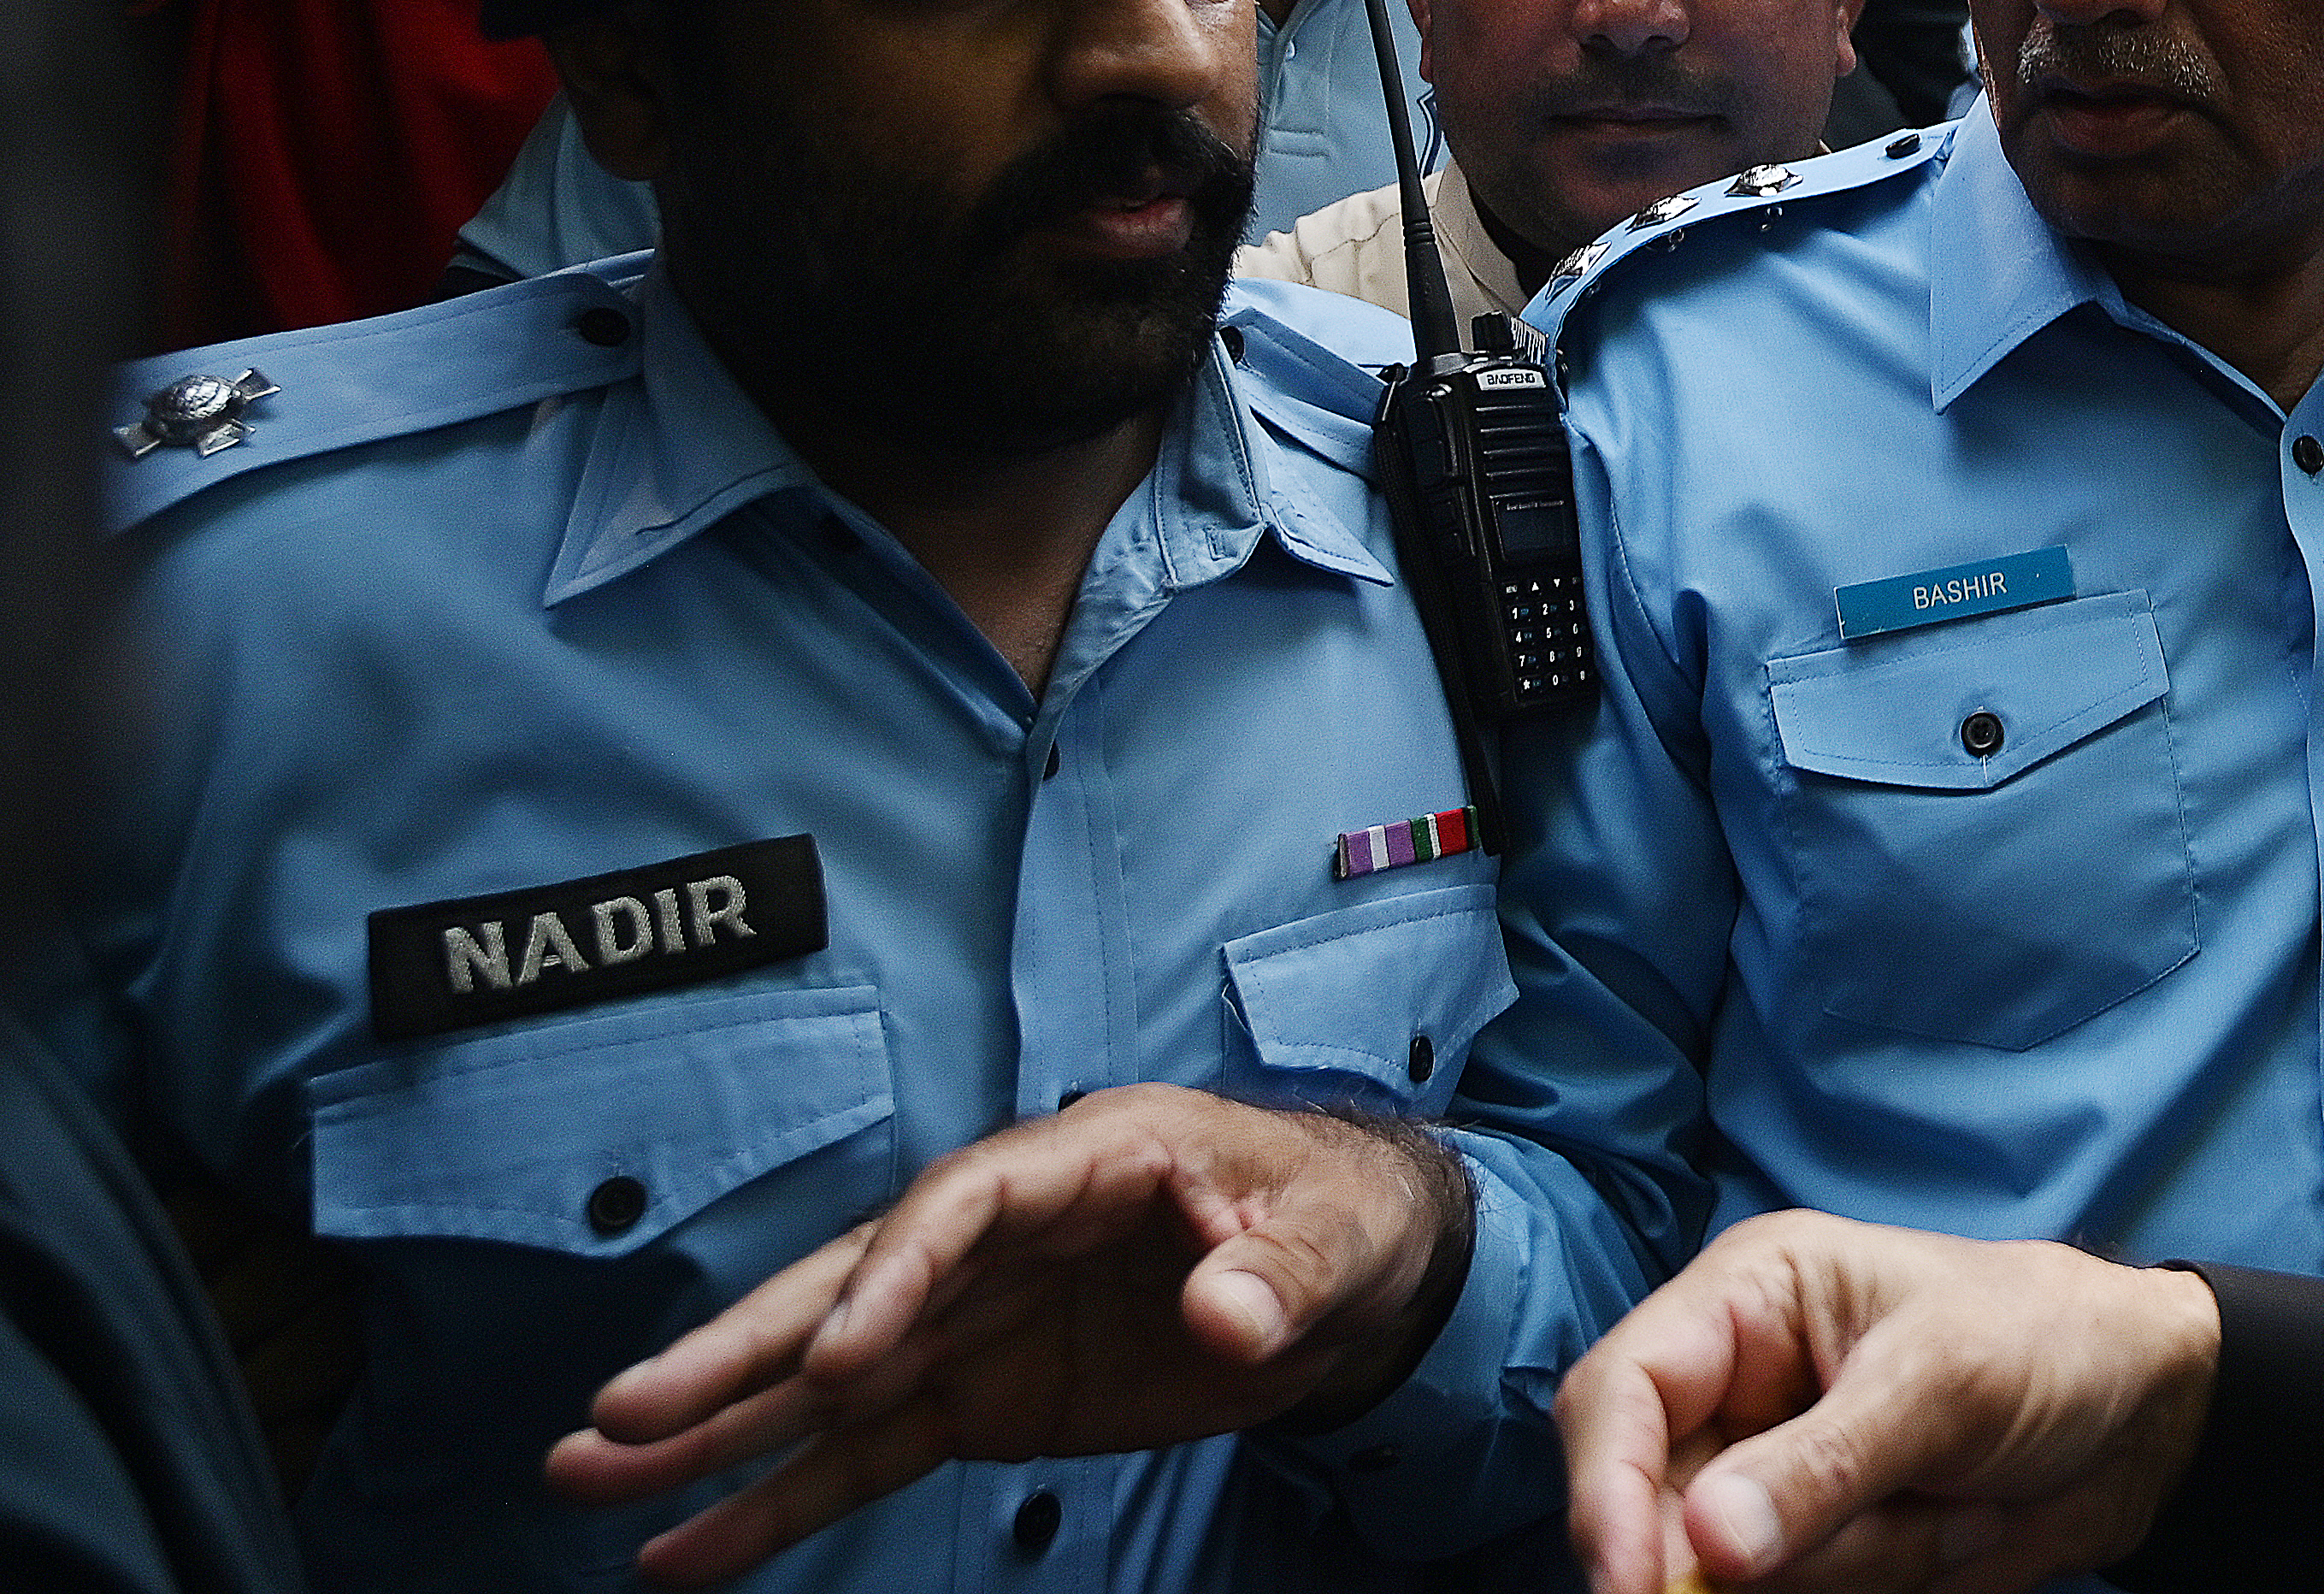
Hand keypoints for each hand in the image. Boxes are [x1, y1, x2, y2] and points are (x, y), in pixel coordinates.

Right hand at [542, 1086, 1467, 1584]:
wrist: (1351, 1271)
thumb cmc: (1336, 1218)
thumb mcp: (1334, 1239)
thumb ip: (1275, 1276)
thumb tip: (1226, 1318)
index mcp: (1087, 1160)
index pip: (962, 1206)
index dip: (894, 1277)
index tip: (838, 1360)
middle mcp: (1003, 1236)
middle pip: (851, 1286)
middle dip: (739, 1350)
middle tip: (622, 1415)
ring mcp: (975, 1321)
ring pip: (823, 1376)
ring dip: (711, 1429)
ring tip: (587, 1478)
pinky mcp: (976, 1396)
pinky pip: (861, 1451)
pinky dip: (775, 1501)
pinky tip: (682, 1550)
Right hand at [1556, 1209, 2216, 1593]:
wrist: (2145, 1417)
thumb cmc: (2049, 1344)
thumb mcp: (1943, 1387)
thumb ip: (1820, 1468)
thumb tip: (1703, 1548)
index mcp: (1749, 1304)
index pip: (1621, 1395)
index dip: (1606, 1492)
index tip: (1638, 1583)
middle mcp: (1740, 1394)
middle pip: (1662, 1512)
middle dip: (1770, 1549)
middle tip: (1895, 1514)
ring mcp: (1775, 1484)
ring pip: (1738, 1578)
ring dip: (1861, 1565)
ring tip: (1954, 1504)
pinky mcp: (1817, 1552)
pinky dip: (1883, 1582)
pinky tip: (1953, 1530)